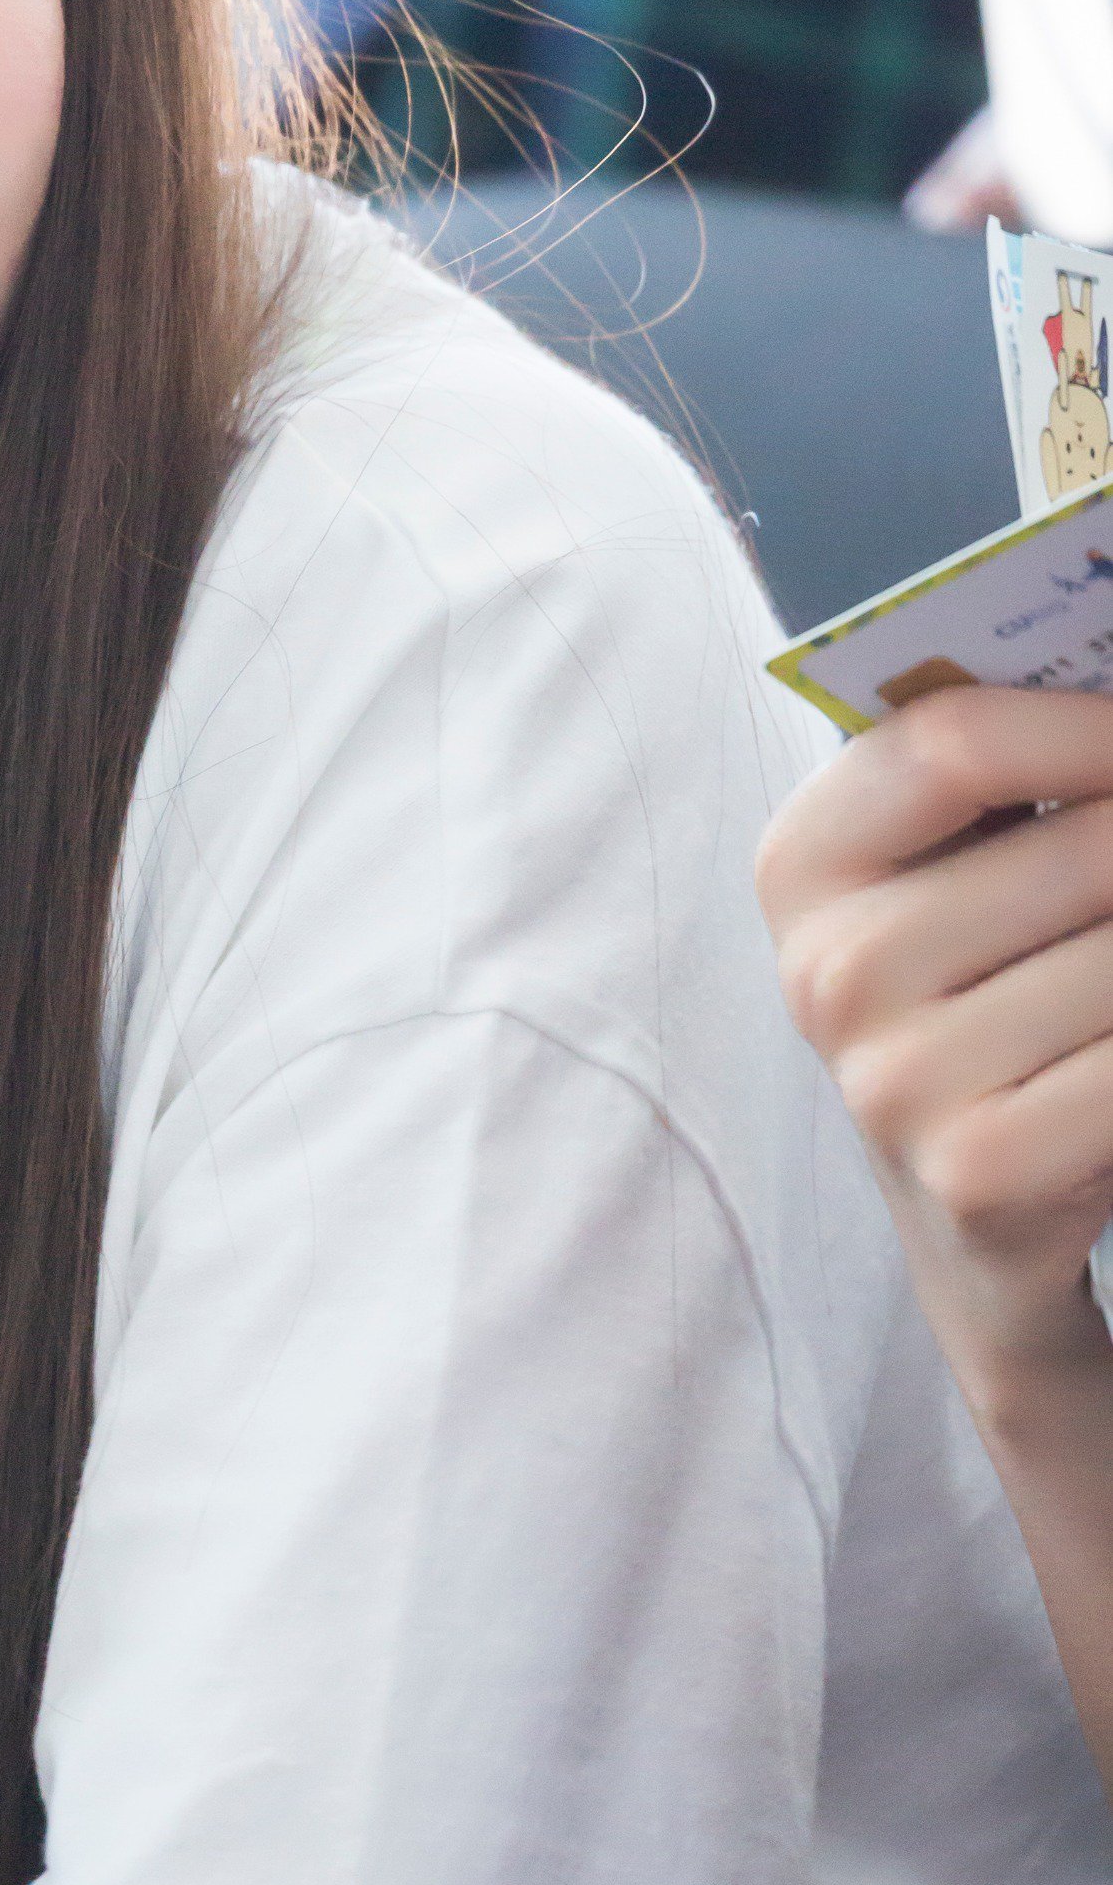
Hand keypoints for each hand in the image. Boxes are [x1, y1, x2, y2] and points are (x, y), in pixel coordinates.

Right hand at [758, 686, 1112, 1394]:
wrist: (973, 1215)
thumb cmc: (986, 1000)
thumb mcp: (957, 877)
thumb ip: (1009, 776)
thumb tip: (1112, 669)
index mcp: (803, 866)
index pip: (950, 740)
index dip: (1093, 723)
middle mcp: (829, 971)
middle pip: (1084, 847)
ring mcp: (895, 1081)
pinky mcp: (982, 1169)